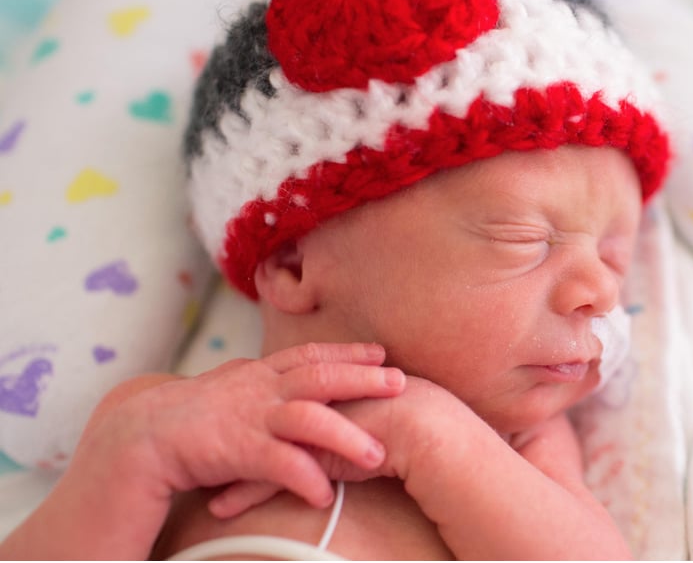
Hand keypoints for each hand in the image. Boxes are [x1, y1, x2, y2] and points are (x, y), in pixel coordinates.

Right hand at [83, 342, 405, 518]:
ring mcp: (248, 417)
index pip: (309, 356)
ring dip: (346, 437)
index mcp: (257, 374)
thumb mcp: (230, 391)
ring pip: (308, 419)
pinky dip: (304, 478)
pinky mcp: (235, 449)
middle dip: (362, 380)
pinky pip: (278, 464)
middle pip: (320, 377)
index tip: (381, 353)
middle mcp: (258, 389)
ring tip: (378, 455)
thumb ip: (260, 382)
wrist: (135, 438)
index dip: (346, 353)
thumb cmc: (188, 419)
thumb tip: (287, 375)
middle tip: (402, 383)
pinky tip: (324, 494)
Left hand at [209, 376, 485, 516]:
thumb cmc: (416, 422)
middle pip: (259, 413)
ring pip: (254, 445)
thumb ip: (359, 405)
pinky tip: (220, 507)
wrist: (431, 431)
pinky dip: (241, 493)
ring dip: (227, 464)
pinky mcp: (306, 458)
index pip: (285, 388)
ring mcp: (305, 428)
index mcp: (330, 381)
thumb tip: (352, 412)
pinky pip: (265, 476)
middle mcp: (312, 400)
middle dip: (232, 428)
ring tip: (202, 481)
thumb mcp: (382, 403)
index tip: (236, 412)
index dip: (260, 402)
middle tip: (205, 440)